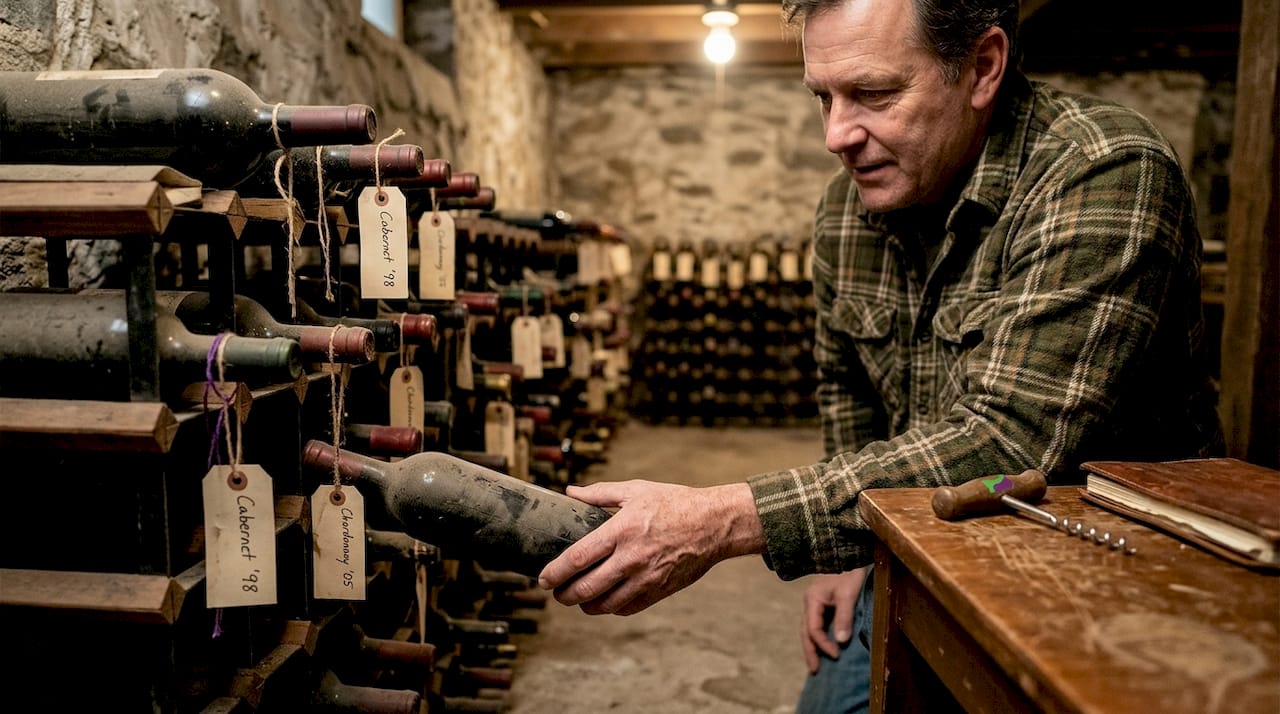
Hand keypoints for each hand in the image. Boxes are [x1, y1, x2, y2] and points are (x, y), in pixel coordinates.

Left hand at [538, 480, 763, 615]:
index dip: (554, 573)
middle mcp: (632, 558)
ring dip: (585, 605)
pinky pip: (627, 608)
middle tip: (556, 592)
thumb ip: (599, 493)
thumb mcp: (635, 490)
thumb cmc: (674, 503)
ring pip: (605, 605)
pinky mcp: (660, 591)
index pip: (577, 558)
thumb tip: (570, 491)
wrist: (714, 524)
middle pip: (586, 588)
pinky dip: (611, 608)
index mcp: (622, 530)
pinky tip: (605, 599)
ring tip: (578, 599)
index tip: (543, 578)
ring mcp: (646, 578)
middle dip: (564, 595)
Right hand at [801, 567, 869, 672]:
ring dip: (812, 646)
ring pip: (808, 628)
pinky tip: (823, 645)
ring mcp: (815, 602)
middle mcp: (810, 602)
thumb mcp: (848, 594)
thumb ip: (844, 617)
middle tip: (814, 670)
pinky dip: (817, 637)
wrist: (849, 553)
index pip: (813, 629)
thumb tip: (841, 641)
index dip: (824, 644)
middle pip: (805, 631)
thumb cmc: (849, 571)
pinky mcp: (822, 602)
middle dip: (810, 651)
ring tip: (816, 663)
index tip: (837, 655)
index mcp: (813, 600)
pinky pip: (816, 624)